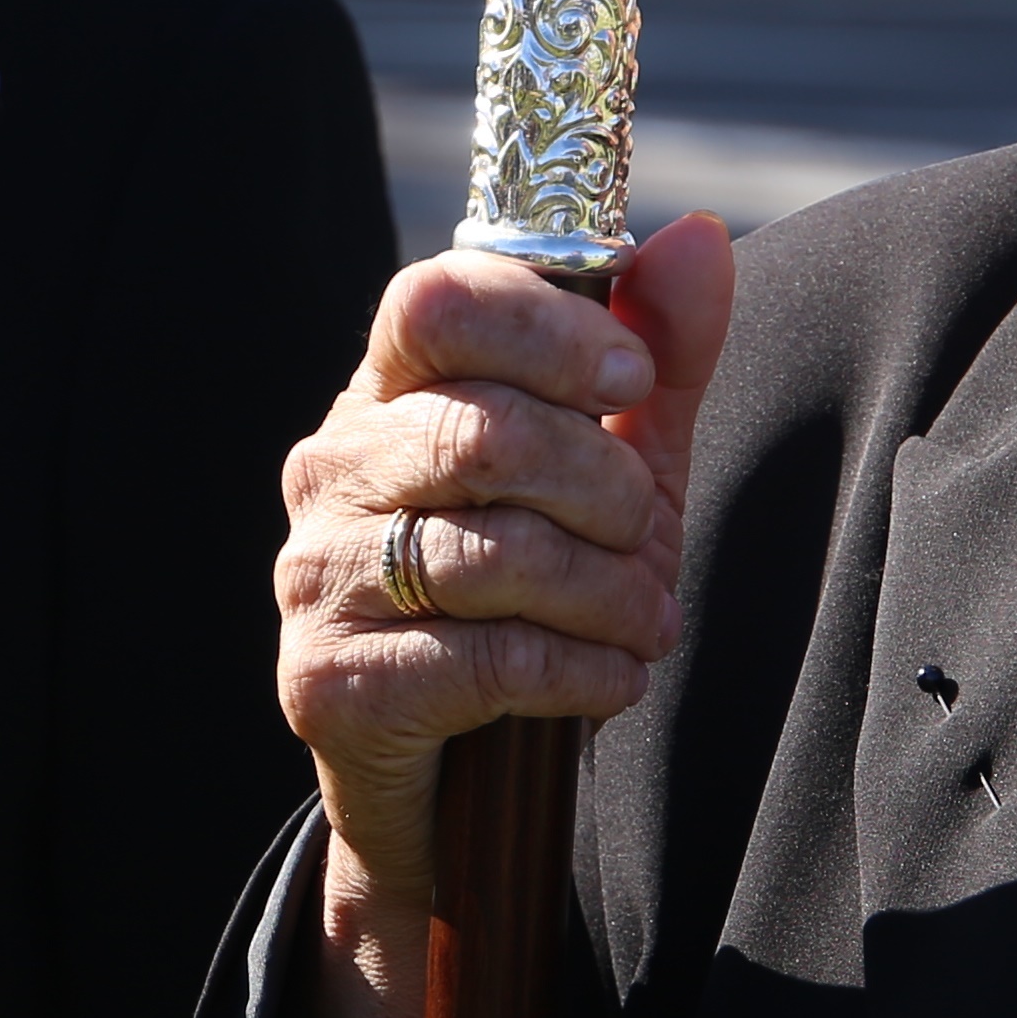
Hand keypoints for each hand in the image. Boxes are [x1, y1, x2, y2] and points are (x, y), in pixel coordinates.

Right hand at [273, 221, 733, 960]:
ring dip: (607, 593)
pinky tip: (611, 680)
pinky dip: (580, 672)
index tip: (631, 374)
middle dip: (606, 488)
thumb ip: (658, 354)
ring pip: (491, 555)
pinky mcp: (327, 680)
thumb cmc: (542, 592)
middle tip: (649, 534)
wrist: (457, 783)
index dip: (544, 327)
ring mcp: (318, 572)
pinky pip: (484, 659)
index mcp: (393, 388)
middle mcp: (335, 465)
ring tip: (647, 620)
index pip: (436, 302)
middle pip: (482, 432)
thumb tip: (697, 234)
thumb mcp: (621, 466)